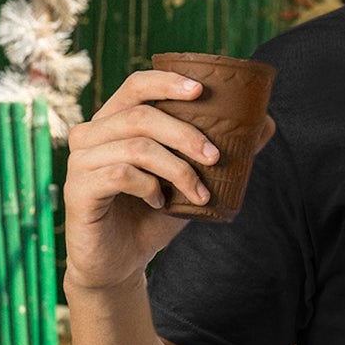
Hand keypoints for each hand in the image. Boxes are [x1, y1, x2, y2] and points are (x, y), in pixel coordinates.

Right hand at [64, 69, 217, 293]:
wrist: (121, 261)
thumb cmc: (153, 214)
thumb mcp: (192, 179)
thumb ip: (221, 151)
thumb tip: (267, 123)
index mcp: (115, 122)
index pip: (136, 86)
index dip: (167, 82)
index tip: (200, 91)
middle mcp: (92, 134)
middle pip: (140, 116)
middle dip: (185, 134)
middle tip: (215, 157)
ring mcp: (81, 161)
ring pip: (135, 146)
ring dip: (177, 169)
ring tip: (199, 193)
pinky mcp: (77, 189)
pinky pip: (119, 175)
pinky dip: (149, 186)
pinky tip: (159, 202)